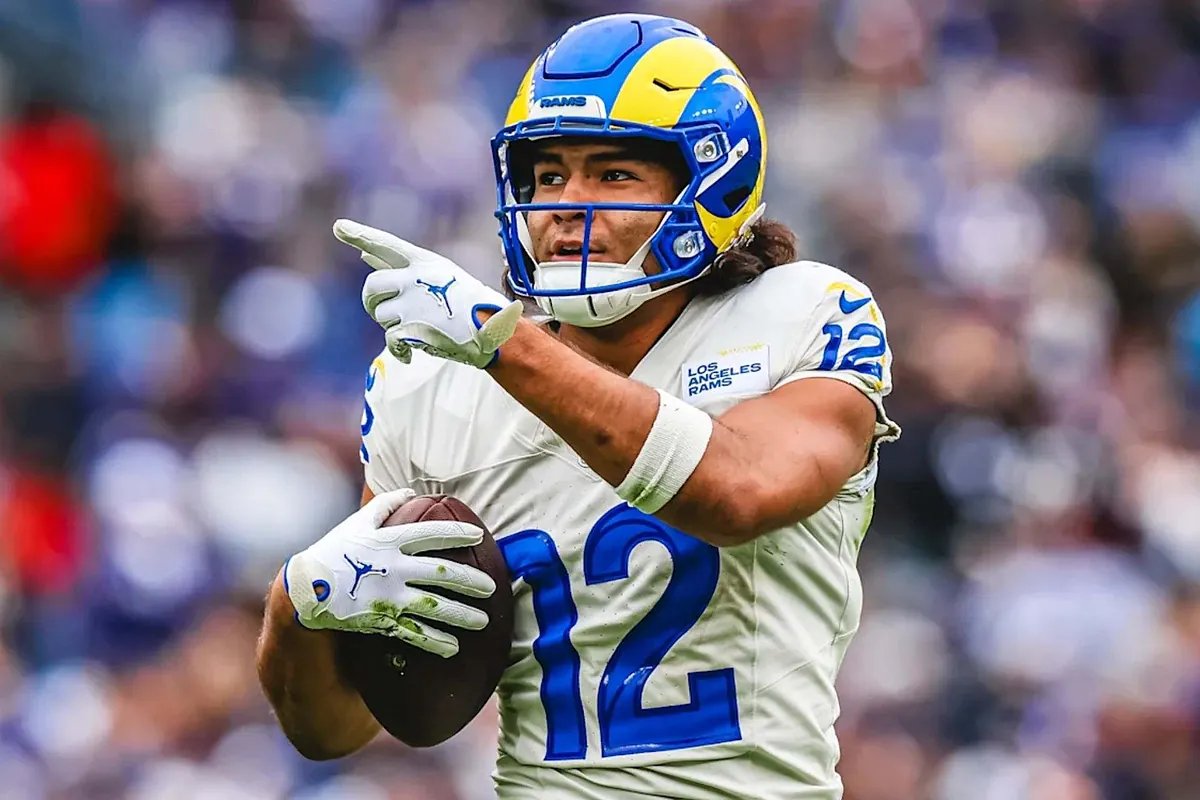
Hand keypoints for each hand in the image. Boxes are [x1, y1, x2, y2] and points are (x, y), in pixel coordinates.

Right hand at [283, 489, 497, 657]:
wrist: (306, 590)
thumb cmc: (334, 551)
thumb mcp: (357, 522)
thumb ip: (385, 505)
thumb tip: (410, 492)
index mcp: (390, 541)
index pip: (432, 534)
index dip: (457, 533)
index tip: (478, 536)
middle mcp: (394, 568)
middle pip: (442, 574)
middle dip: (470, 581)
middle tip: (491, 588)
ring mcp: (389, 597)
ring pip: (434, 607)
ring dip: (461, 615)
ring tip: (483, 621)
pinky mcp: (382, 620)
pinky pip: (414, 633)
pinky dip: (435, 641)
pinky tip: (453, 647)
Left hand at [334, 219, 522, 367]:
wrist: (493, 330)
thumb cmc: (467, 302)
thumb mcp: (438, 276)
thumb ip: (399, 268)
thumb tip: (364, 256)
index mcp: (423, 262)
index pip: (385, 244)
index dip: (360, 234)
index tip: (338, 227)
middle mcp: (414, 279)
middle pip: (372, 286)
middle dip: (371, 301)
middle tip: (380, 310)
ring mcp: (412, 304)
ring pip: (380, 316)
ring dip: (392, 326)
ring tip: (417, 327)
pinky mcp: (412, 329)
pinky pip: (390, 341)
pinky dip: (399, 351)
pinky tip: (409, 353)